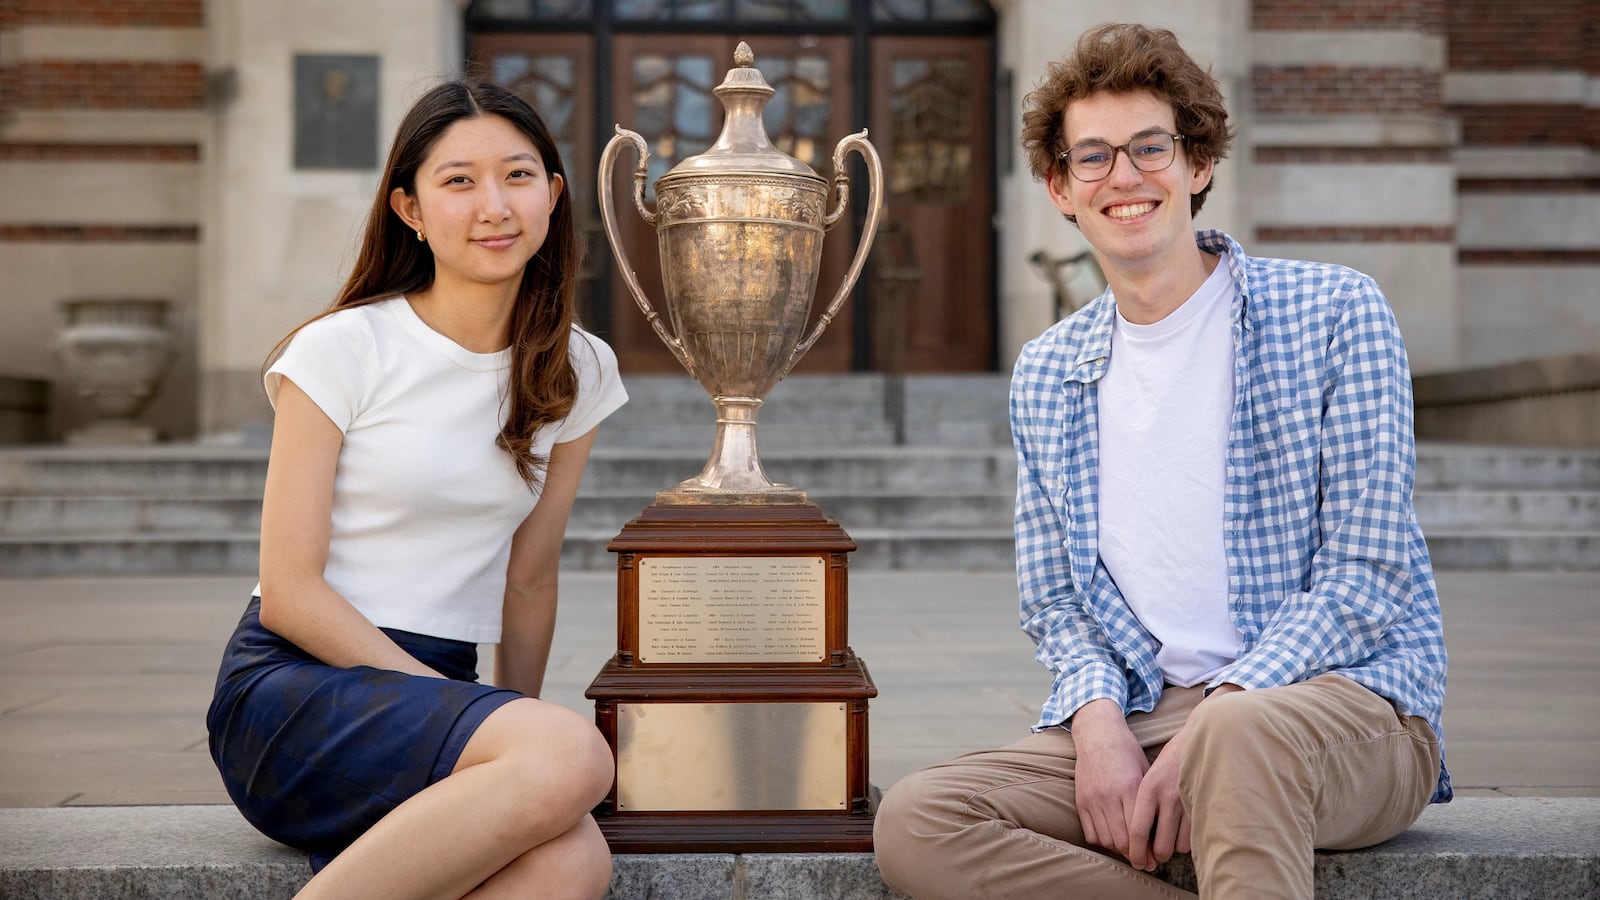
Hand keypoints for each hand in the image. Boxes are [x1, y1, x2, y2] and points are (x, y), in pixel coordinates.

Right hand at [1071, 699, 1148, 858]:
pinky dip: (1102, 841)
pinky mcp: (1080, 801)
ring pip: (1106, 839)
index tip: (1155, 860)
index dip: (1148, 850)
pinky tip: (1113, 838)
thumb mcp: (1145, 771)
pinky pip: (1090, 833)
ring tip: (1130, 851)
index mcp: (1129, 787)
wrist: (1098, 734)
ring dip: (1119, 849)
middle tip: (1145, 862)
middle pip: (1121, 840)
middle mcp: (1109, 795)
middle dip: (1135, 855)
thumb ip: (1150, 800)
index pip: (1138, 830)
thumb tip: (1162, 831)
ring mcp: (1092, 799)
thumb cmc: (1127, 752)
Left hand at [1125, 683, 1242, 869]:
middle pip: (1159, 845)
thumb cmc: (1171, 758)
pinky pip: (1194, 837)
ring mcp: (1188, 802)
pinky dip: (1189, 840)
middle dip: (1156, 856)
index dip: (1136, 852)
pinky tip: (1183, 831)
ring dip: (1173, 848)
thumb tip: (1136, 834)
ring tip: (1170, 839)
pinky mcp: (1205, 804)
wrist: (1202, 736)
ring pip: (1178, 845)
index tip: (1137, 861)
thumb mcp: (1149, 773)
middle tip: (1154, 856)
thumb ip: (1142, 800)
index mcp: (1148, 788)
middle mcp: (1167, 797)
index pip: (1137, 831)